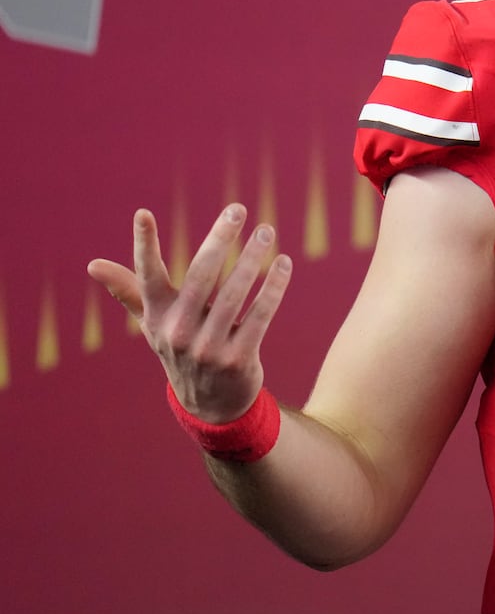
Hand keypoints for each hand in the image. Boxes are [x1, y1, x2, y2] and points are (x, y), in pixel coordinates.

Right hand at [88, 204, 291, 422]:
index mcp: (158, 317)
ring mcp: (208, 348)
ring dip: (252, 258)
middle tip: (237, 209)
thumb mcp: (153, 323)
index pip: (148, 276)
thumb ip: (129, 291)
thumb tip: (92, 264)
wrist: (210, 405)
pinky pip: (260, 315)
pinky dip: (273, 287)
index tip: (142, 213)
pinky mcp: (238, 359)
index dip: (144, 245)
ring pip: (235, 293)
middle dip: (219, 238)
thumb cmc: (181, 348)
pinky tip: (283, 264)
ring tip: (266, 231)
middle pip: (201, 275)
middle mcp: (179, 332)